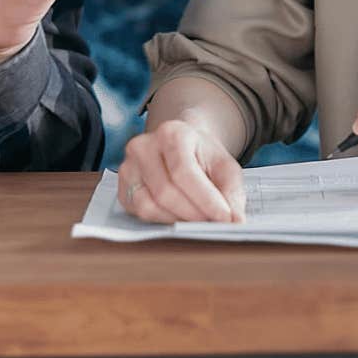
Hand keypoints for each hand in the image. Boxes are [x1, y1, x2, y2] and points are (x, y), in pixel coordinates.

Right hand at [118, 118, 246, 222]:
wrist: (182, 145)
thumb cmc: (203, 156)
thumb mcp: (225, 167)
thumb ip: (232, 192)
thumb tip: (236, 221)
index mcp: (172, 133)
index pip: (184, 172)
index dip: (206, 199)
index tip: (226, 218)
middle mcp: (143, 145)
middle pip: (165, 191)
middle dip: (193, 214)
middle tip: (214, 225)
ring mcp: (128, 166)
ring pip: (149, 205)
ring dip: (177, 220)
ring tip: (198, 221)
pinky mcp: (122, 186)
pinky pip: (139, 211)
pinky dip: (162, 220)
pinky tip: (179, 217)